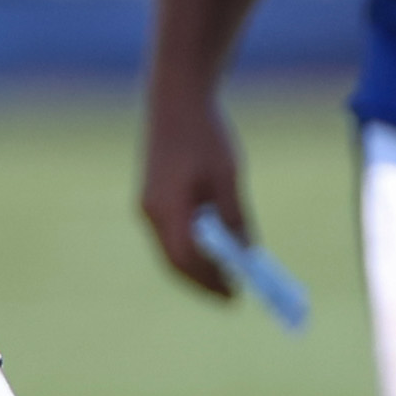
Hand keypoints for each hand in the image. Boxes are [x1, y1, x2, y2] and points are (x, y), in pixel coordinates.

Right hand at [138, 92, 251, 299]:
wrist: (176, 99)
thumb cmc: (205, 136)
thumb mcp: (228, 177)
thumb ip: (235, 217)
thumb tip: (247, 253)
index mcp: (167, 208)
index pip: (187, 260)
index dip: (211, 281)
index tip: (236, 295)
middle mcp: (151, 212)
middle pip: (175, 262)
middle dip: (203, 281)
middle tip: (232, 295)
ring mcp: (148, 206)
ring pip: (170, 251)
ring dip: (197, 268)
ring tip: (227, 277)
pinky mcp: (152, 197)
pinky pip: (169, 235)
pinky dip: (190, 249)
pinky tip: (213, 250)